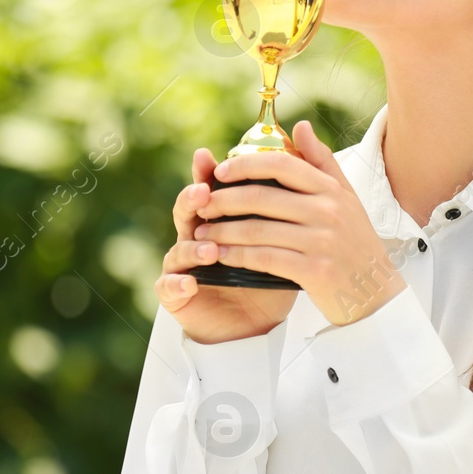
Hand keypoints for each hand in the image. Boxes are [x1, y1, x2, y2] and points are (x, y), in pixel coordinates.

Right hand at [155, 147, 297, 344]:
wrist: (260, 326)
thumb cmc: (272, 277)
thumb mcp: (286, 239)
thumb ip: (290, 203)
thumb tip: (302, 148)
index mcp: (219, 221)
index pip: (209, 191)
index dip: (205, 174)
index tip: (207, 157)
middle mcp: (197, 239)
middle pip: (186, 212)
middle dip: (191, 200)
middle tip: (203, 193)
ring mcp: (184, 267)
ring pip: (178, 249)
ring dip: (192, 247)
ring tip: (209, 249)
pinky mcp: (177, 295)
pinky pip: (169, 287)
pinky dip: (177, 284)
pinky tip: (190, 282)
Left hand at [189, 120, 406, 326]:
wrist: (376, 293)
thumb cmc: (356, 243)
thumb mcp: (346, 198)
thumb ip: (321, 162)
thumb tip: (300, 125)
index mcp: (332, 190)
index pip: (281, 165)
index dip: (244, 165)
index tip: (220, 172)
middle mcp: (328, 211)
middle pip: (262, 197)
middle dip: (224, 201)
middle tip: (202, 205)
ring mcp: (322, 241)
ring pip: (258, 230)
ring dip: (223, 231)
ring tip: (203, 233)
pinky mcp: (315, 271)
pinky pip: (265, 258)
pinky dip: (237, 256)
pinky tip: (221, 256)